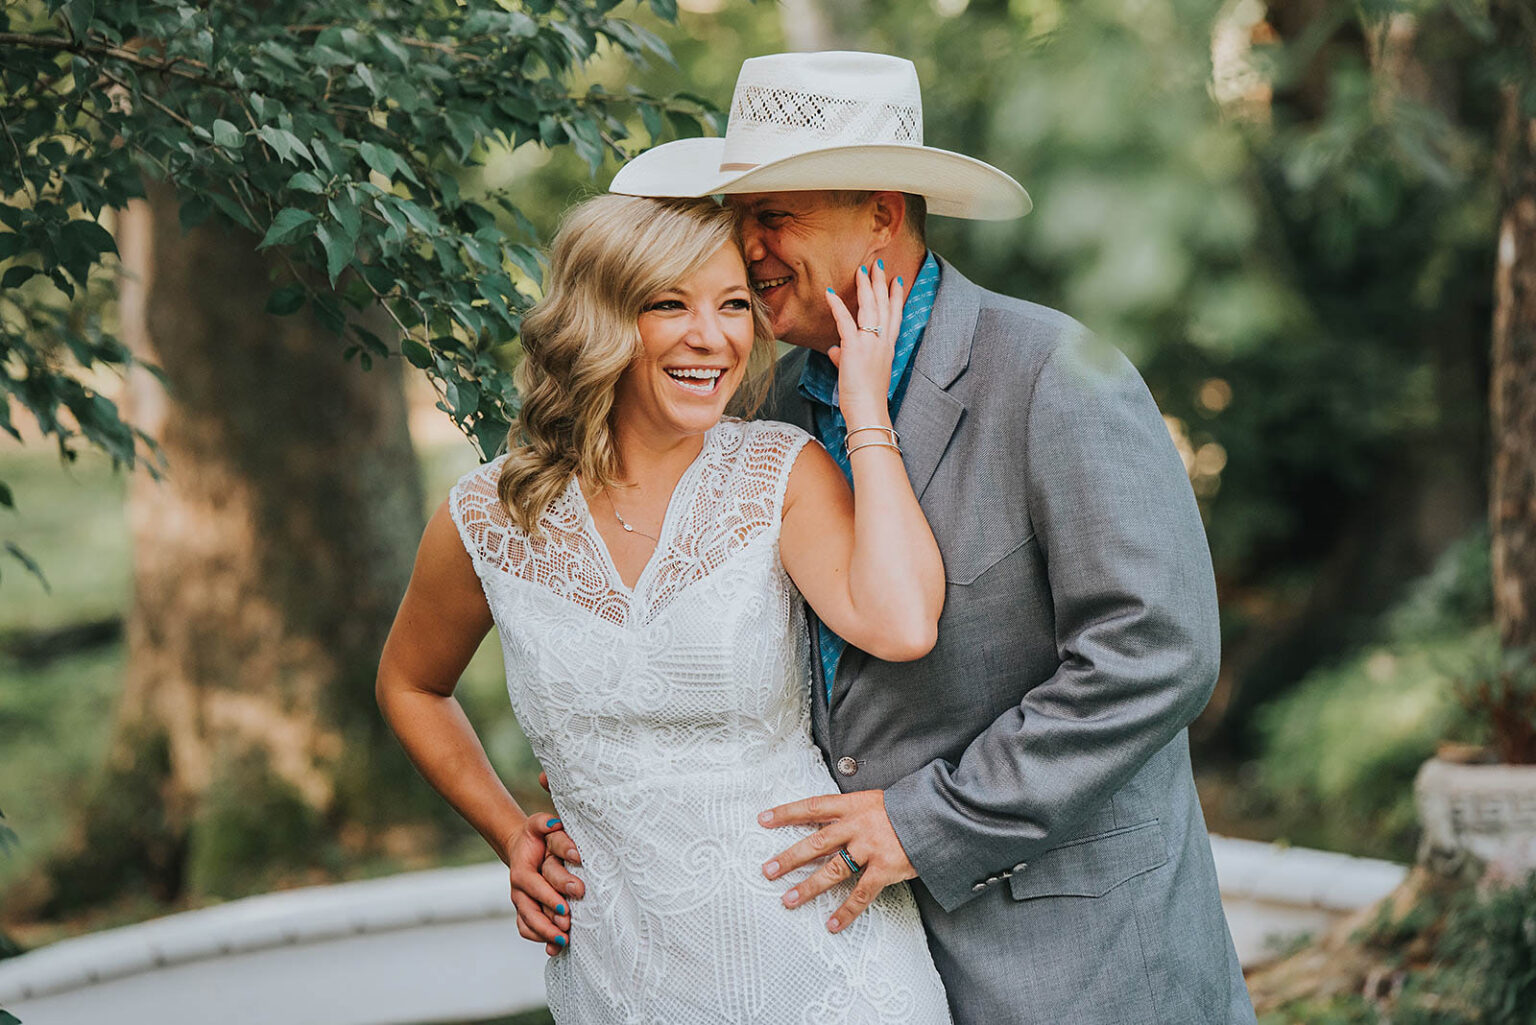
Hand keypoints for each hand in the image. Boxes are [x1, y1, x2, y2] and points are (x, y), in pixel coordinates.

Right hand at [504, 811, 572, 954]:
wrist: (524, 848)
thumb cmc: (538, 835)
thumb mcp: (539, 824)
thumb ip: (545, 823)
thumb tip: (555, 824)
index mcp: (522, 869)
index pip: (534, 884)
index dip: (550, 893)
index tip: (569, 902)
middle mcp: (518, 889)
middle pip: (531, 908)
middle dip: (550, 917)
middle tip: (569, 923)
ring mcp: (521, 902)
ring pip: (528, 922)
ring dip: (546, 932)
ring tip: (564, 941)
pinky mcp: (525, 911)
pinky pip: (526, 929)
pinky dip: (540, 939)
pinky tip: (555, 948)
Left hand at [758, 789, 916, 932]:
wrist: (941, 815)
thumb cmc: (909, 808)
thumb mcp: (877, 801)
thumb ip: (854, 812)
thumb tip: (829, 822)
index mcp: (853, 805)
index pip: (812, 807)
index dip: (786, 812)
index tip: (762, 819)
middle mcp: (857, 826)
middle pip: (816, 842)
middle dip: (789, 857)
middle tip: (768, 870)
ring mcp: (870, 848)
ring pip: (832, 870)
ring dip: (809, 887)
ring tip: (788, 900)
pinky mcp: (885, 869)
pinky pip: (861, 894)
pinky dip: (846, 911)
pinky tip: (832, 924)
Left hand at [824, 261, 905, 423]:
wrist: (868, 410)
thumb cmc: (865, 397)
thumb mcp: (857, 372)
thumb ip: (845, 357)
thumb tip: (833, 351)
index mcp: (887, 347)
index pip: (895, 316)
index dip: (895, 297)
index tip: (897, 280)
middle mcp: (882, 342)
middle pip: (884, 306)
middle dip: (881, 283)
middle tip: (879, 265)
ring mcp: (870, 343)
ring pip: (870, 308)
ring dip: (865, 287)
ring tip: (861, 270)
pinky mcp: (854, 348)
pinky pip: (845, 321)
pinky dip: (837, 305)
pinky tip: (829, 292)